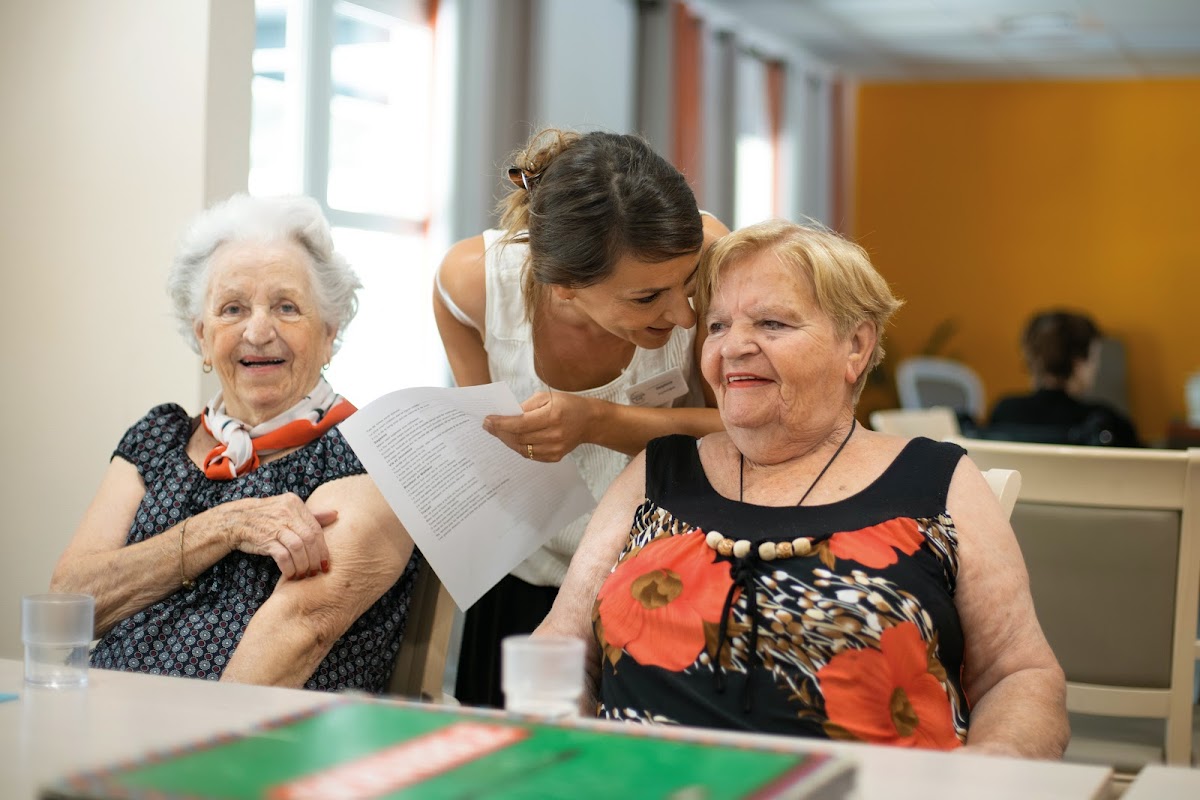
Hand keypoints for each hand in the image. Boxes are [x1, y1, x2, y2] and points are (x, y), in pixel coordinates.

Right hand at [207, 493, 335, 579]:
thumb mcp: (289, 512)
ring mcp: (274, 524)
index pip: (316, 529)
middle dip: (315, 559)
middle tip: (316, 572)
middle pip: (309, 539)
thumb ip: (312, 516)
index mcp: (294, 503)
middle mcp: (286, 511)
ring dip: (303, 565)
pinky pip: (282, 555)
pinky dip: (289, 567)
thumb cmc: (268, 518)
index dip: (323, 549)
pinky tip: (290, 574)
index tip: (326, 564)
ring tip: (303, 574)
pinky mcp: (264, 538)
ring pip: (298, 548)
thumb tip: (336, 514)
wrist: (236, 520)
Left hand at [482, 391, 595, 461]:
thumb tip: (506, 416)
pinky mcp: (555, 457)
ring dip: (508, 441)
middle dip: (501, 432)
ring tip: (499, 432)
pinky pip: (531, 455)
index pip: (520, 423)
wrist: (589, 421)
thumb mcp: (547, 397)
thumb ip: (526, 406)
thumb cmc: (567, 405)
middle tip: (489, 426)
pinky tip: (514, 439)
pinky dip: (519, 447)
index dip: (501, 423)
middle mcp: (555, 435)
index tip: (487, 420)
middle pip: (519, 437)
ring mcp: (555, 449)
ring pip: (523, 449)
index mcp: (552, 416)